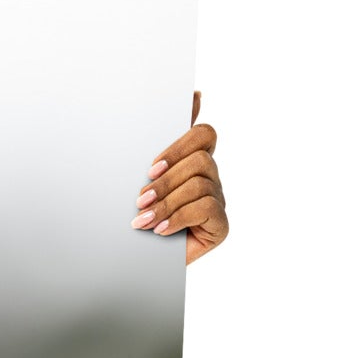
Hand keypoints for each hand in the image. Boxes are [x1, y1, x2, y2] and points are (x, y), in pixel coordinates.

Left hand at [131, 90, 226, 263]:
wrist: (136, 261)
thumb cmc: (139, 216)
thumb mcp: (142, 180)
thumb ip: (159, 145)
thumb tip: (192, 96)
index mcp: (192, 161)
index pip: (203, 133)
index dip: (180, 145)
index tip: (151, 167)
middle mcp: (210, 177)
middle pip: (200, 159)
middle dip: (166, 180)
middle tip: (140, 199)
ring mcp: (218, 200)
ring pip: (199, 184)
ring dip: (167, 202)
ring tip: (143, 220)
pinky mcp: (221, 225)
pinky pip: (206, 208)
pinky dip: (178, 218)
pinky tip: (160, 230)